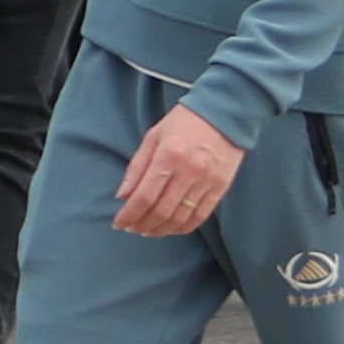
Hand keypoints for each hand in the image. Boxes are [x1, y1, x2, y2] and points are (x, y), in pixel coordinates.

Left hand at [112, 104, 243, 237]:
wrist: (224, 113)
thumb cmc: (184, 122)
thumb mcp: (154, 136)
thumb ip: (137, 167)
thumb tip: (123, 196)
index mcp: (168, 156)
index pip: (145, 196)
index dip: (129, 214)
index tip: (119, 223)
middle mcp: (189, 171)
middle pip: (162, 211)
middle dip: (142, 224)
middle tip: (132, 228)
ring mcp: (207, 181)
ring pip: (180, 218)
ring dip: (161, 230)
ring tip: (148, 230)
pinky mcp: (221, 187)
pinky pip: (200, 216)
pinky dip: (183, 228)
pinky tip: (170, 228)